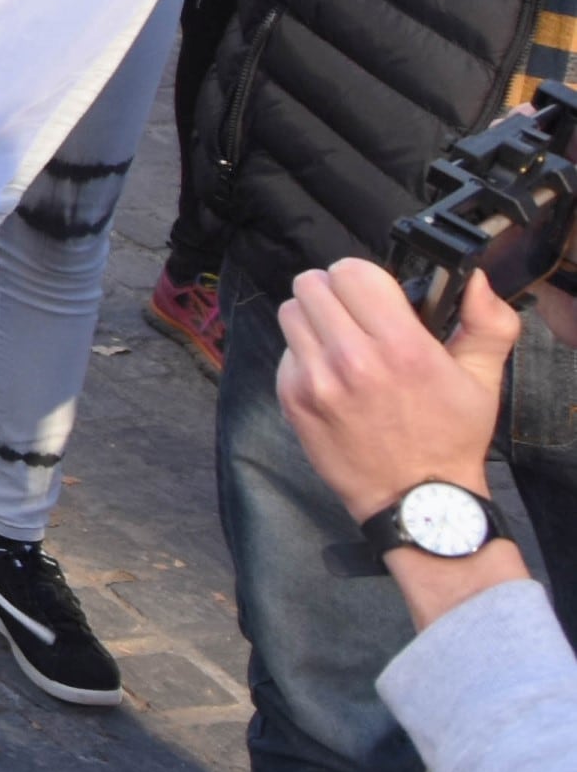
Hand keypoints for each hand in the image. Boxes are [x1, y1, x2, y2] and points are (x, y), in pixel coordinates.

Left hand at [274, 259, 525, 621]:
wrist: (417, 500)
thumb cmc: (451, 437)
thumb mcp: (483, 380)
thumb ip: (488, 323)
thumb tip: (475, 281)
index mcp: (401, 347)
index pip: (351, 272)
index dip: (364, 278)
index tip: (376, 296)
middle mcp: (352, 359)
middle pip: (312, 284)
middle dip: (335, 294)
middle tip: (356, 316)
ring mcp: (315, 380)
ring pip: (291, 312)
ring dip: (314, 319)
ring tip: (341, 341)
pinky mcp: (292, 399)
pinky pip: (285, 351)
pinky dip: (303, 354)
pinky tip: (331, 374)